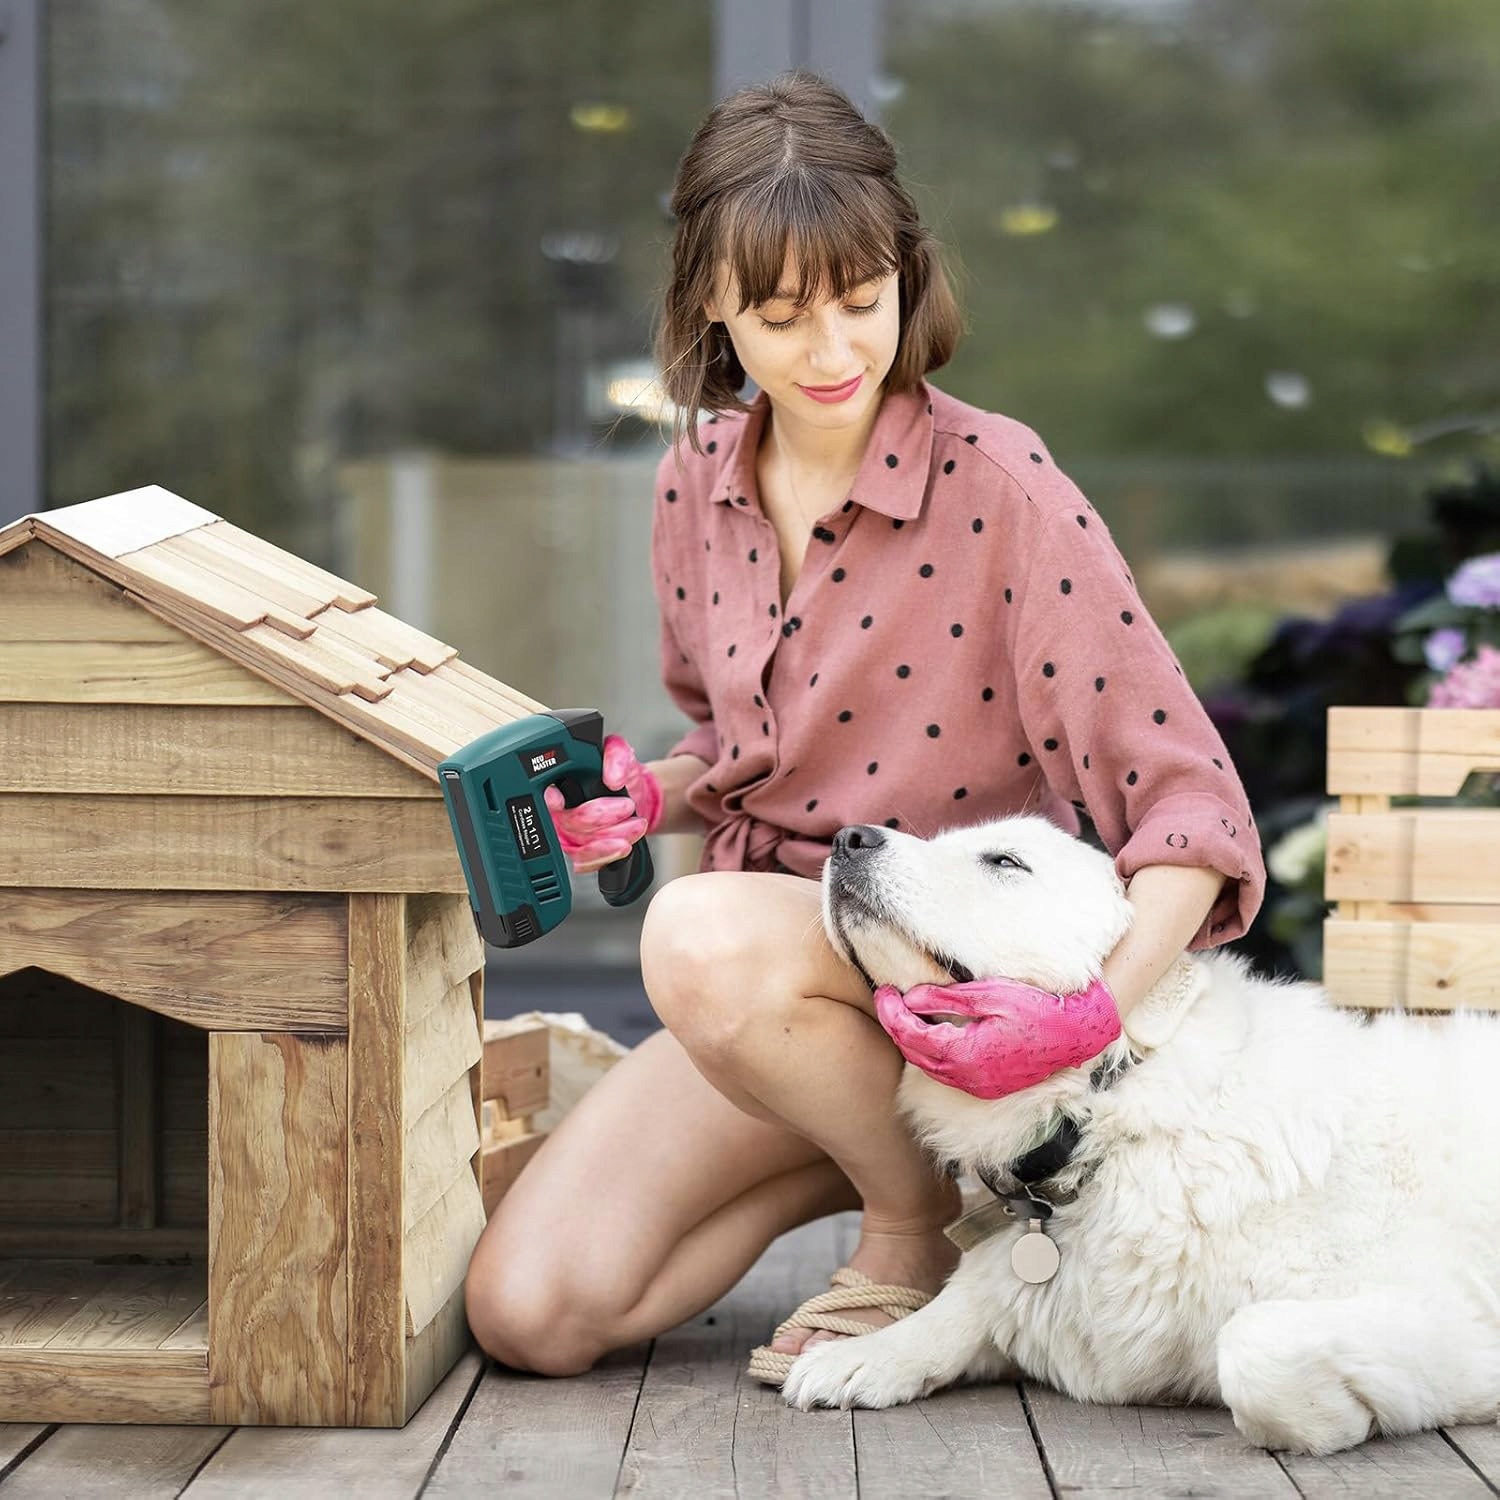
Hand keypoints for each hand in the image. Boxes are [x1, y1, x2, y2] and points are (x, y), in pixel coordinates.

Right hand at [542, 734, 662, 876]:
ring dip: (610, 837)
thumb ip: (616, 756)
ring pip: (579, 846)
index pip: (542, 796)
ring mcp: (567, 836)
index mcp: (558, 785)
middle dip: (601, 817)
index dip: (550, 801)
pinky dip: (608, 855)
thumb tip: (612, 777)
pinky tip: (623, 845)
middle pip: (568, 823)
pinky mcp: (579, 854)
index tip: (558, 798)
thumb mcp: (621, 755)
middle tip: (626, 806)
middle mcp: (557, 814)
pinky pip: (587, 863)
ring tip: (635, 825)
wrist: (635, 798)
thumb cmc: (618, 776)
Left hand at [873, 976, 1121, 1098]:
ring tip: (902, 1013)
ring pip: (929, 1066)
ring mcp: (978, 1086)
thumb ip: (947, 999)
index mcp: (965, 1053)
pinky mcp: (988, 1087)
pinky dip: (932, 1054)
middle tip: (886, 999)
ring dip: (911, 1042)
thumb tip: (910, 998)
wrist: (1078, 1035)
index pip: (911, 1035)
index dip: (890, 1013)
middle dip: (895, 1026)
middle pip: (915, 1053)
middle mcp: (967, 1077)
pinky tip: (930, 1033)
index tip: (882, 992)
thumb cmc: (1038, 1009)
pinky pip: (948, 1073)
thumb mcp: (990, 995)